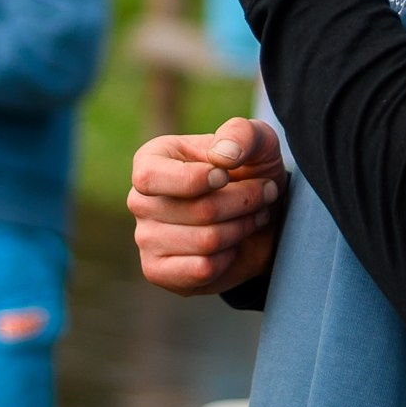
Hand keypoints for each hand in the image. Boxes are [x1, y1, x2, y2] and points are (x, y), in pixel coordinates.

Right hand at [129, 116, 285, 296]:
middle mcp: (140, 200)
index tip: (227, 175)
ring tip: (254, 216)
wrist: (261, 217)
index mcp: (151, 160)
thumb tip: (222, 156)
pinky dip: (229, 258)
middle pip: (196, 209)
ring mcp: (146, 239)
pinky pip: (202, 269)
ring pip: (205, 241)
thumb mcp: (257, 142)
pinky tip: (233, 245)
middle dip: (243, 201)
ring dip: (242, 227)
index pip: (151, 176)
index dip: (195, 179)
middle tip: (265, 193)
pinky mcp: (159, 272)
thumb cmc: (251, 172)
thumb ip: (241, 134)